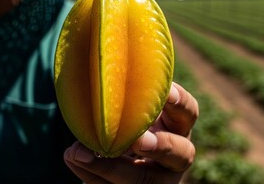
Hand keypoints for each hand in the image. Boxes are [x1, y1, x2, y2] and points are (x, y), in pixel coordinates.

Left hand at [64, 82, 198, 182]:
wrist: (117, 154)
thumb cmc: (126, 121)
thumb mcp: (132, 110)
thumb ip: (124, 100)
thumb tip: (92, 89)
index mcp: (177, 126)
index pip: (189, 113)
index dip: (180, 102)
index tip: (166, 92)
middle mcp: (176, 155)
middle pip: (182, 153)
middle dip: (161, 146)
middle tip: (137, 140)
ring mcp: (158, 178)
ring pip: (146, 180)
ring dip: (115, 167)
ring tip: (84, 154)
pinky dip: (91, 173)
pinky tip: (74, 158)